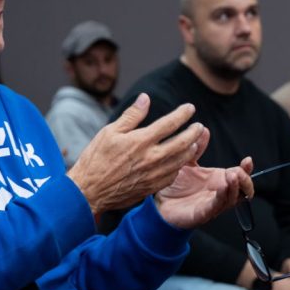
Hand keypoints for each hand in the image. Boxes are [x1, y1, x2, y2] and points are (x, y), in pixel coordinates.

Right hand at [68, 94, 208, 216]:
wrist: (89, 190)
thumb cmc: (96, 159)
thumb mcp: (109, 132)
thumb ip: (131, 116)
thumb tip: (145, 98)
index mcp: (141, 141)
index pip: (169, 124)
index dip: (182, 114)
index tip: (190, 108)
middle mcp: (151, 158)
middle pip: (182, 143)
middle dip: (193, 132)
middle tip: (200, 126)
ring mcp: (153, 174)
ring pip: (180, 160)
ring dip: (190, 150)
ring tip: (194, 143)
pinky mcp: (151, 187)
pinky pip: (172, 176)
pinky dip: (178, 167)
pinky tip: (179, 163)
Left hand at [156, 157, 253, 228]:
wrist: (157, 203)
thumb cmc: (174, 186)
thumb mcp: (186, 162)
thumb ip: (196, 148)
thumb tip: (204, 130)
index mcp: (217, 180)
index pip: (240, 175)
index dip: (247, 169)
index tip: (248, 160)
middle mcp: (218, 192)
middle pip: (242, 189)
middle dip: (245, 180)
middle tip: (239, 171)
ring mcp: (212, 204)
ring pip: (232, 199)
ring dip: (235, 187)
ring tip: (233, 176)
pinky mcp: (202, 213)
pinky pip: (216, 206)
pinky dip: (222, 197)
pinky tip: (222, 188)